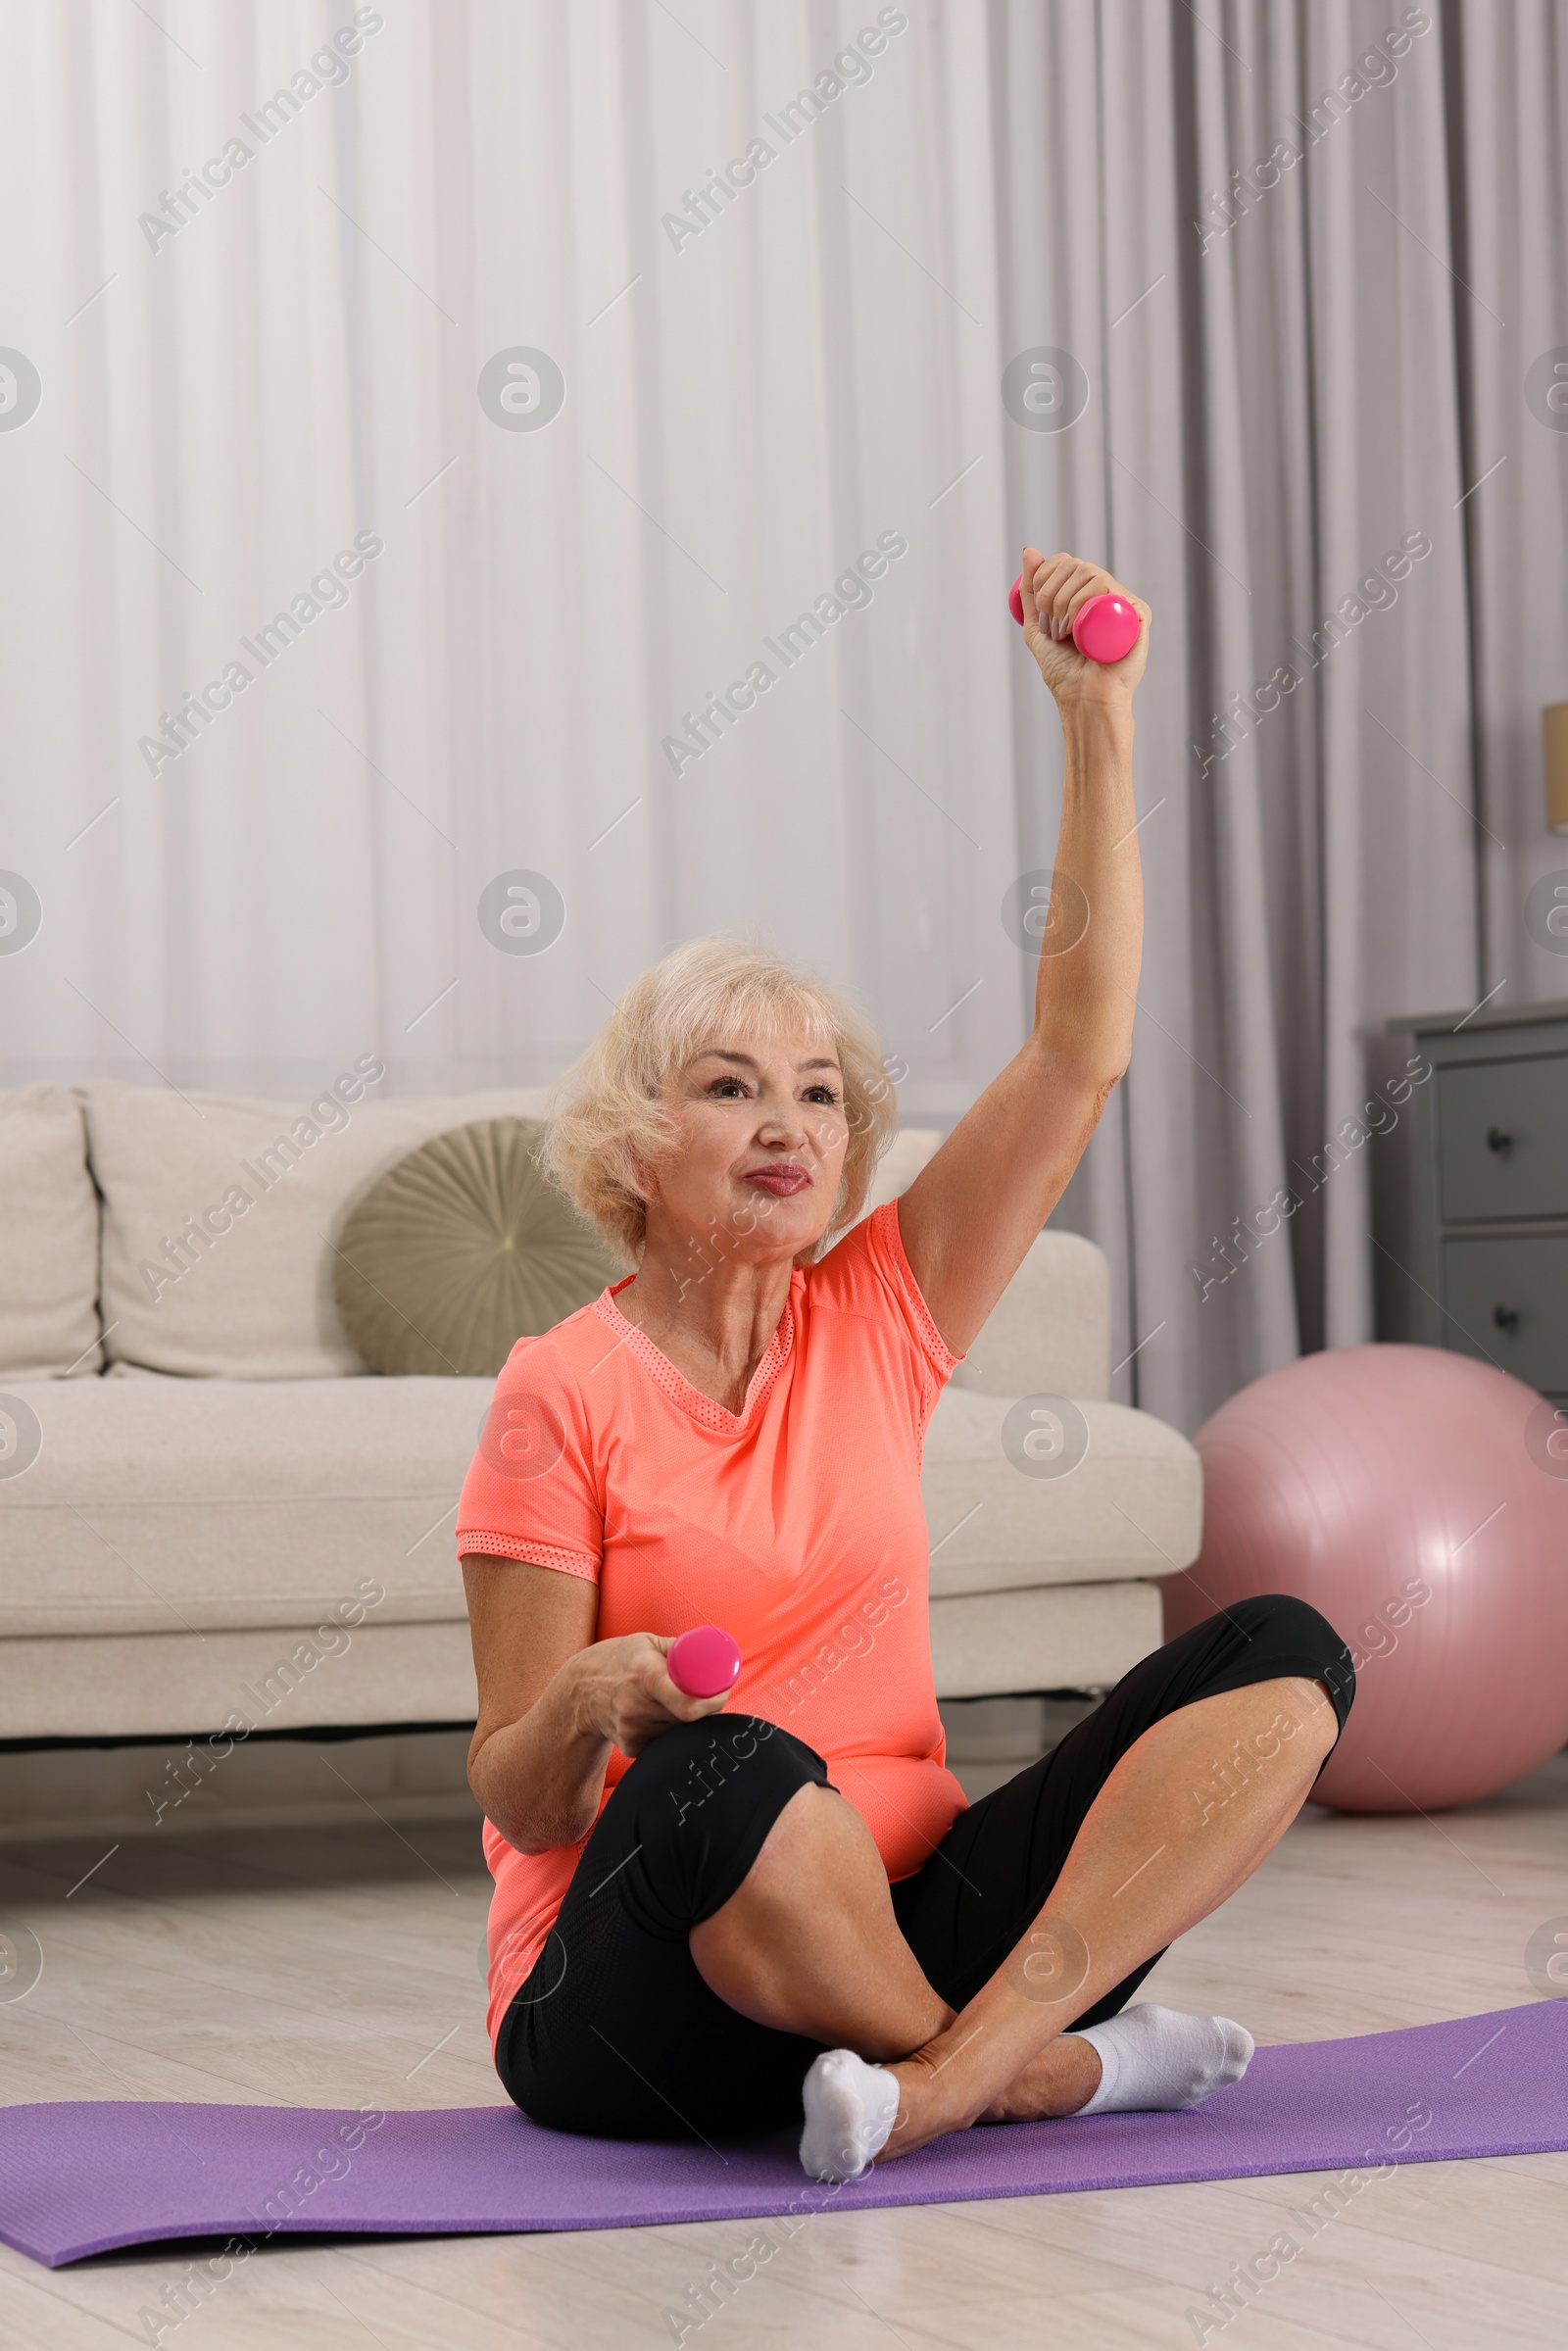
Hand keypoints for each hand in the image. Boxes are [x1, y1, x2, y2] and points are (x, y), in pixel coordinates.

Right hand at [573, 1632, 729, 1759]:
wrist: (578, 1692)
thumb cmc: (618, 1660)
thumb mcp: (647, 1642)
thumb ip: (681, 1649)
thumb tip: (716, 1655)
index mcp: (644, 1675)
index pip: (687, 1703)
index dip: (712, 1701)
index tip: (722, 1692)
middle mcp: (636, 1706)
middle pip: (690, 1718)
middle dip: (706, 1707)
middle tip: (705, 1692)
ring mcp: (632, 1731)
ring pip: (680, 1731)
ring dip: (685, 1719)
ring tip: (668, 1699)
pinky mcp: (631, 1748)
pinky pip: (665, 1741)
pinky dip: (668, 1729)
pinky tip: (653, 1714)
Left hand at [1019, 547, 1149, 707]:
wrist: (1084, 698)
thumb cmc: (1064, 671)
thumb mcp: (1037, 627)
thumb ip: (1031, 592)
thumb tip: (1029, 550)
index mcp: (1087, 593)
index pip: (1066, 562)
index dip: (1045, 577)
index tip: (1040, 611)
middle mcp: (1108, 593)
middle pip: (1075, 565)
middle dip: (1052, 594)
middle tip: (1053, 628)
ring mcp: (1124, 602)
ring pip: (1090, 574)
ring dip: (1065, 602)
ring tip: (1065, 633)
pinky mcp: (1139, 614)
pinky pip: (1109, 589)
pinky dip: (1085, 604)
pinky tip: (1078, 628)